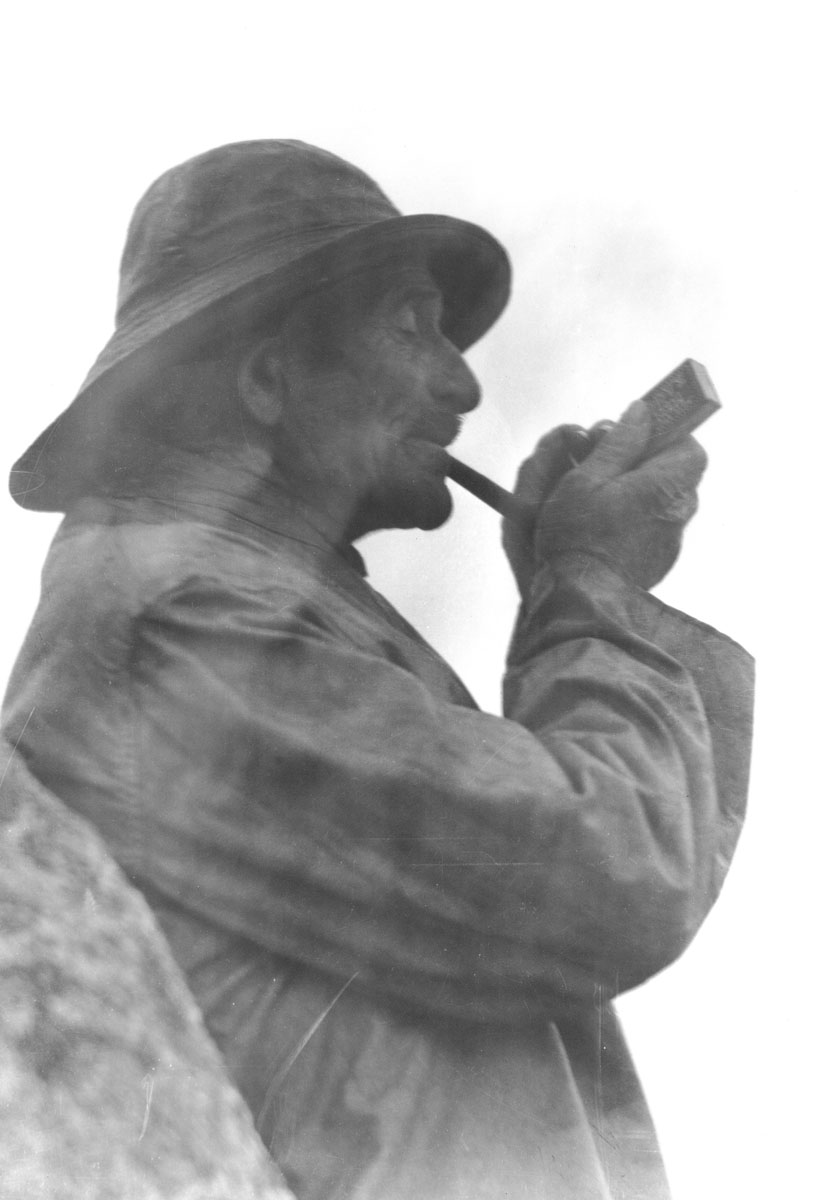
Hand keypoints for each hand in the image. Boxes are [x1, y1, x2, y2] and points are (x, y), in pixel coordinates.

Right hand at [503, 401, 707, 593]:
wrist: (581, 597)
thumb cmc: (578, 536)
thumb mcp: (588, 479)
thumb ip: (620, 443)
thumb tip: (643, 412)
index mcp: (665, 486)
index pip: (691, 447)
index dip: (667, 435)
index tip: (637, 434)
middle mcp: (679, 511)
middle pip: (676, 472)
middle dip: (646, 462)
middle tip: (608, 463)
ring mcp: (672, 539)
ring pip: (664, 499)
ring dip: (639, 490)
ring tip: (601, 496)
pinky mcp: (662, 559)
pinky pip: (655, 525)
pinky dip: (636, 517)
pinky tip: (606, 525)